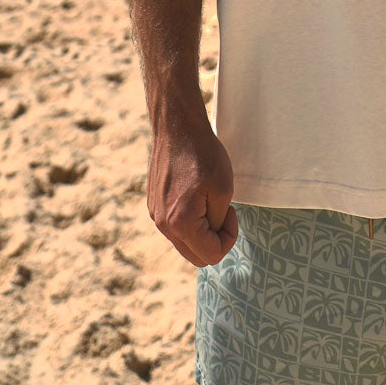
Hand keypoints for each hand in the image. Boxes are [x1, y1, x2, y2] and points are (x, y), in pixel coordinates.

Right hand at [147, 113, 238, 267]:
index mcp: (181, 223)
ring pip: (185, 242)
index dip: (229, 238)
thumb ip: (218, 223)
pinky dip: (189, 221)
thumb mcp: (223, 189)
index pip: (211, 256)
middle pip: (196, 257)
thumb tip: (211, 237)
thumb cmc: (203, 154)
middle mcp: (163, 224)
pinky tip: (196, 195)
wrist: (176, 127)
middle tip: (224, 212)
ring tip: (209, 201)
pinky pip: (175, 227)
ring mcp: (156, 215)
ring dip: (202, 231)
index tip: (231, 212)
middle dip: (215, 241)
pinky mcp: (154, 205)